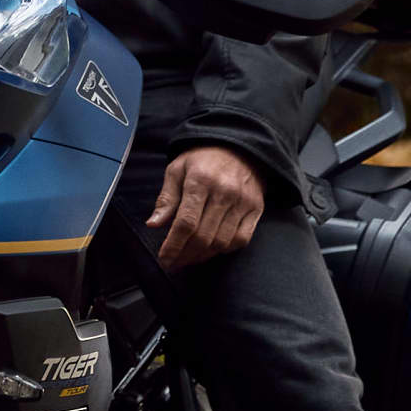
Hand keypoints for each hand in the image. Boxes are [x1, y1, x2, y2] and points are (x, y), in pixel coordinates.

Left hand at [145, 145, 264, 269]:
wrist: (239, 147)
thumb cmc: (202, 160)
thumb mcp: (177, 170)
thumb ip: (166, 198)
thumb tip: (153, 224)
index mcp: (200, 181)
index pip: (186, 223)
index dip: (173, 246)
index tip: (164, 259)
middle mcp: (224, 192)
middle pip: (203, 236)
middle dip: (185, 255)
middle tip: (173, 263)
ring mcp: (243, 202)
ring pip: (221, 242)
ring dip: (202, 256)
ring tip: (188, 259)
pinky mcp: (256, 208)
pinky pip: (241, 239)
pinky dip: (225, 250)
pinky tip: (211, 250)